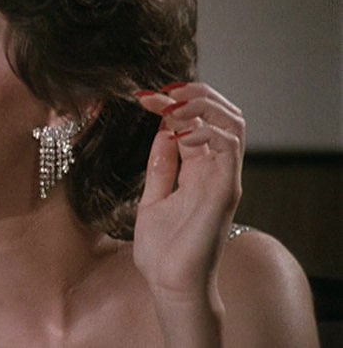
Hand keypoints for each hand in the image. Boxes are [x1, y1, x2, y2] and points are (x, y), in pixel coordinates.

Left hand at [133, 83, 244, 300]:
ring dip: (203, 105)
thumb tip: (162, 132)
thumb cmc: (162, 251)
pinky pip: (228, 148)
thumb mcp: (152, 199)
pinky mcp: (225, 191)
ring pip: (234, 123)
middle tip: (161, 92)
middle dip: (194, 94)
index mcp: (198, 171)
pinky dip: (207, 132)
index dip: (174, 103)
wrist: (169, 284)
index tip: (145, 96)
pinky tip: (181, 135)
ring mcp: (223, 179)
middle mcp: (215, 171)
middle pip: (223, 114)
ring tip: (172, 107)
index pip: (197, 122)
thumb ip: (160, 167)